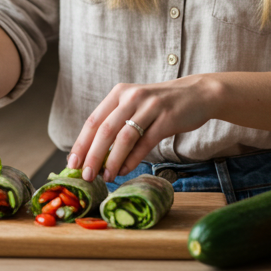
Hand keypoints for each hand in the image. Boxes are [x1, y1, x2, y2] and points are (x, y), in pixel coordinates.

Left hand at [67, 75, 217, 182]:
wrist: (198, 94)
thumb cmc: (162, 105)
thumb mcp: (136, 106)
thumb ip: (117, 123)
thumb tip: (95, 156)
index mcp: (119, 93)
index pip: (93, 120)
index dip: (81, 143)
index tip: (72, 164)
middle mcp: (132, 97)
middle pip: (105, 130)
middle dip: (92, 155)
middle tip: (86, 175)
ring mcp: (150, 106)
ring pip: (124, 137)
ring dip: (112, 160)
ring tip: (106, 177)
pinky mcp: (167, 118)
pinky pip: (145, 142)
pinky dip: (133, 159)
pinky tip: (125, 170)